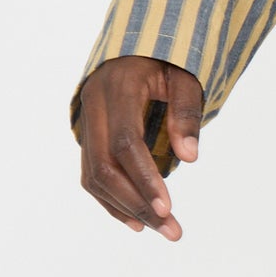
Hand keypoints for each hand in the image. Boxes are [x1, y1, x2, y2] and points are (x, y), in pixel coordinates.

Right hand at [77, 55, 203, 238]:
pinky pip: (91, 175)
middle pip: (105, 167)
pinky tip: (136, 221)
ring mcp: (86, 122)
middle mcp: (93, 106)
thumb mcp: (184, 75)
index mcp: (116, 88)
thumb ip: (186, 112)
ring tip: (160, 229)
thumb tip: (190, 158)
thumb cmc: (165, 60)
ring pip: (94, 176)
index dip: (144, 178)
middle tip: (172, 230)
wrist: (134, 46)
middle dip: (137, 203)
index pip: (125, 142)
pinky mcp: (88, 136)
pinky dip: (112, 201)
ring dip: (125, 208)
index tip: (168, 208)